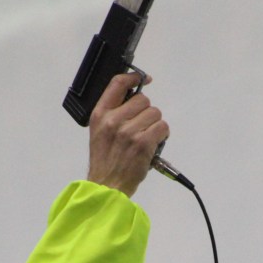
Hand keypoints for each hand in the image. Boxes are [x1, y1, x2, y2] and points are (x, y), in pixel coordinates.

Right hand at [86, 72, 169, 197]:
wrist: (107, 186)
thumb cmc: (105, 161)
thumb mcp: (99, 132)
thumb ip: (113, 113)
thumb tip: (134, 98)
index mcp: (100, 115)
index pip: (117, 84)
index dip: (133, 77)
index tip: (143, 79)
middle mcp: (113, 120)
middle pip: (143, 100)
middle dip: (146, 112)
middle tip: (140, 128)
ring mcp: (128, 131)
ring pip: (155, 113)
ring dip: (155, 125)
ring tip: (145, 138)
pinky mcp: (143, 143)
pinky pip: (162, 127)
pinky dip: (162, 135)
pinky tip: (152, 145)